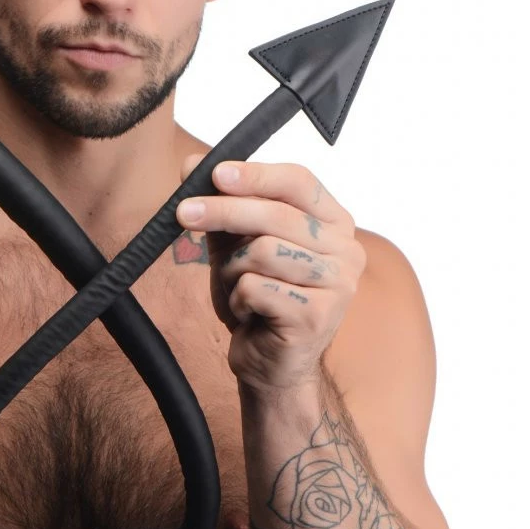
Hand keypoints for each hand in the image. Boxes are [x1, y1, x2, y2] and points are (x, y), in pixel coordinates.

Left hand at [176, 158, 365, 391]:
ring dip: (234, 269)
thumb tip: (191, 164)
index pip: (299, 181)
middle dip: (223, 212)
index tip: (215, 173)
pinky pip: (257, 288)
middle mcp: (347, 249)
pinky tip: (248, 311)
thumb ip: (221, 204)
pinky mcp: (318, 316)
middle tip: (182, 212)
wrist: (269, 363)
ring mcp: (338, 284)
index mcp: (334, 222)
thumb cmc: (258, 298)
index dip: (255, 175)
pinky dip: (238, 297)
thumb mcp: (235, 244)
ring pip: (263, 251)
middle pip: (276, 214)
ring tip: (238, 286)